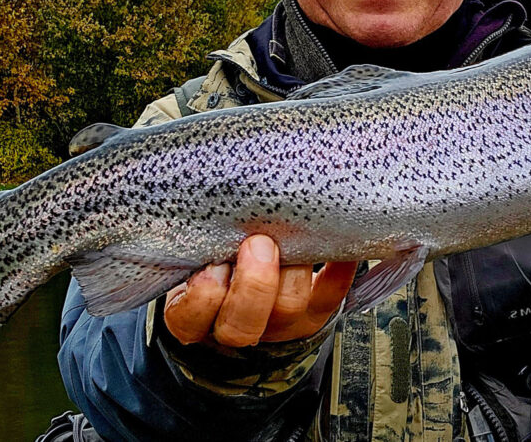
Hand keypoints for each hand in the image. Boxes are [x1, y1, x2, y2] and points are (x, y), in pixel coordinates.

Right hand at [163, 234, 356, 346]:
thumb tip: (198, 203)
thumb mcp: (193, 255)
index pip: (190, 320)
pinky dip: (338, 268)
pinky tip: (340, 245)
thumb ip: (197, 240)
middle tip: (258, 243)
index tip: (213, 265)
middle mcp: (237, 326)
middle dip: (254, 283)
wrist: (251, 283)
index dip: (203, 296)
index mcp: (197, 316)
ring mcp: (279, 324)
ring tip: (290, 240)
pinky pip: (331, 295)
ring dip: (292, 271)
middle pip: (243, 324)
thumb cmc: (215, 260)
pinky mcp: (315, 313)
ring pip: (288, 307)